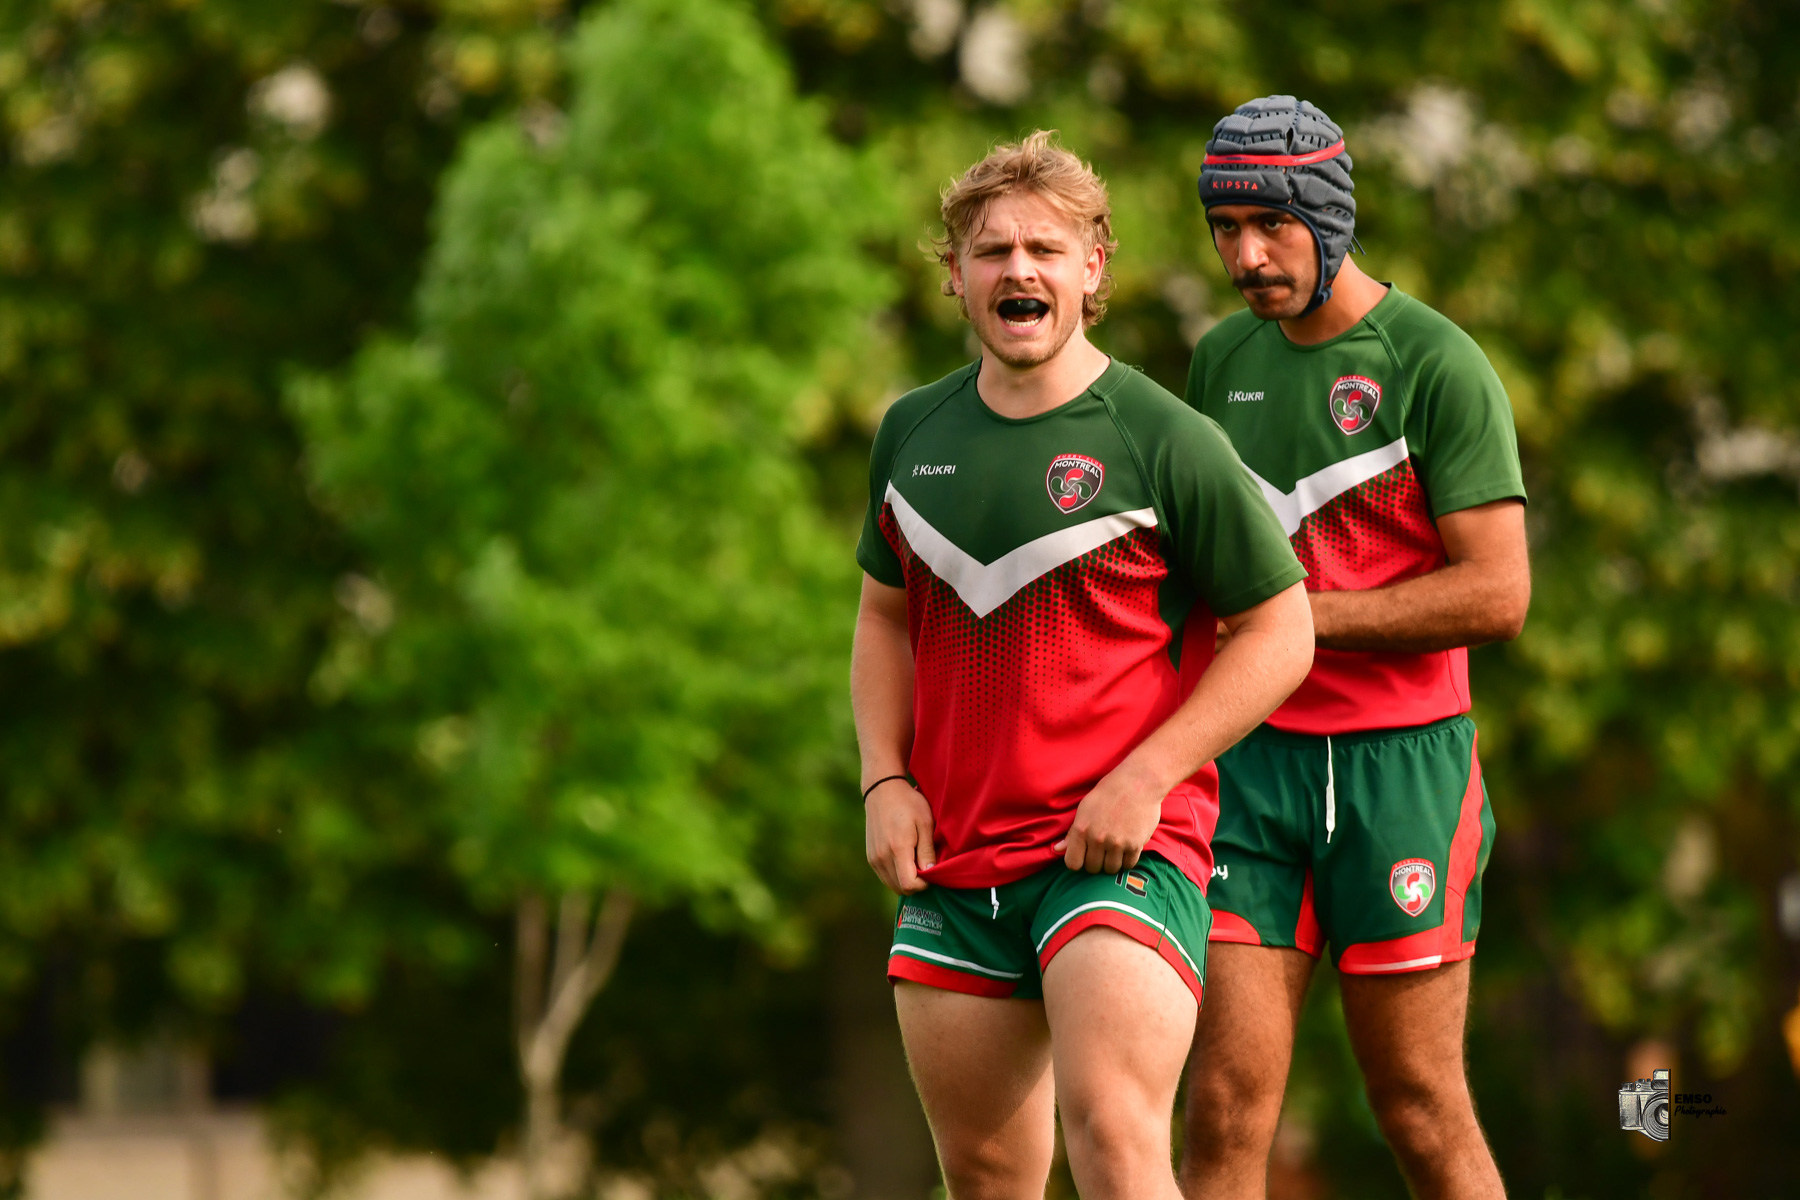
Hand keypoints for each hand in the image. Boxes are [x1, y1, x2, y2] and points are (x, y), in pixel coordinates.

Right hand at [865, 779, 935, 893]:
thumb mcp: (925, 822)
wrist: (882, 790)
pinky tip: (905, 860)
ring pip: (892, 885)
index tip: (931, 870)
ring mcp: (874, 858)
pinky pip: (885, 877)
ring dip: (906, 881)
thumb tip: (930, 873)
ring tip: (916, 862)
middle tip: (926, 866)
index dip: (924, 884)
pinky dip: (896, 875)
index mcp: (897, 848)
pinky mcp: (870, 857)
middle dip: (916, 884)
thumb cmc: (908, 803)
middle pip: (900, 889)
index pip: (909, 885)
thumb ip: (927, 850)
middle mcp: (882, 857)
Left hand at [1056, 762, 1166, 873]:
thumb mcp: (1085, 809)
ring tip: (1114, 849)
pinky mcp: (1135, 845)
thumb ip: (1072, 833)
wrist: (1138, 783)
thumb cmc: (1108, 794)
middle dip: (1096, 862)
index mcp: (1081, 829)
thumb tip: (1057, 850)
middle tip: (1101, 850)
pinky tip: (1127, 847)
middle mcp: (1097, 838)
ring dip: (1112, 862)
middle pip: (1092, 868)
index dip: (1077, 862)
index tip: (1084, 856)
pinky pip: (1128, 865)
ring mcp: (1117, 843)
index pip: (1073, 863)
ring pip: (1110, 869)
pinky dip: (1127, 860)